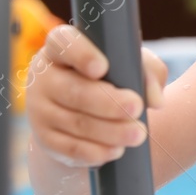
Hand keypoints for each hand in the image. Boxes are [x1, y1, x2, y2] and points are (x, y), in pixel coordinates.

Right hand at [26, 24, 167, 166]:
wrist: (84, 112)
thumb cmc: (112, 77)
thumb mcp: (131, 65)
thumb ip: (148, 72)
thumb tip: (155, 99)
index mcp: (60, 48)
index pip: (63, 43)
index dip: (81, 54)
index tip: (102, 67)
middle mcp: (44, 77)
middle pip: (73, 90)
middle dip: (108, 102)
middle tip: (136, 107)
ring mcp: (40, 110)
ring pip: (75, 122)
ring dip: (109, 131)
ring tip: (137, 134)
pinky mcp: (45, 139)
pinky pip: (69, 148)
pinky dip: (95, 151)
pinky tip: (117, 150)